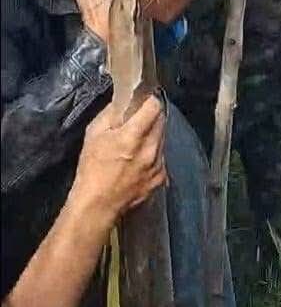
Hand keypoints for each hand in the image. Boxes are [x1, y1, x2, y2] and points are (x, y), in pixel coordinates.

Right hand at [69, 96, 166, 225]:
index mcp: (134, 136)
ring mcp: (158, 165)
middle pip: (161, 121)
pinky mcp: (161, 178)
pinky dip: (153, 154)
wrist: (97, 206)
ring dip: (153, 135)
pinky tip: (139, 161)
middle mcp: (151, 149)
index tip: (143, 101)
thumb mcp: (94, 134)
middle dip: (151, 117)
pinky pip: (161, 157)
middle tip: (137, 120)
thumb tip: (124, 101)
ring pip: (162, 139)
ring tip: (136, 143)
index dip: (149, 100)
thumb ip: (111, 113)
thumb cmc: (91, 169)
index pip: (154, 106)